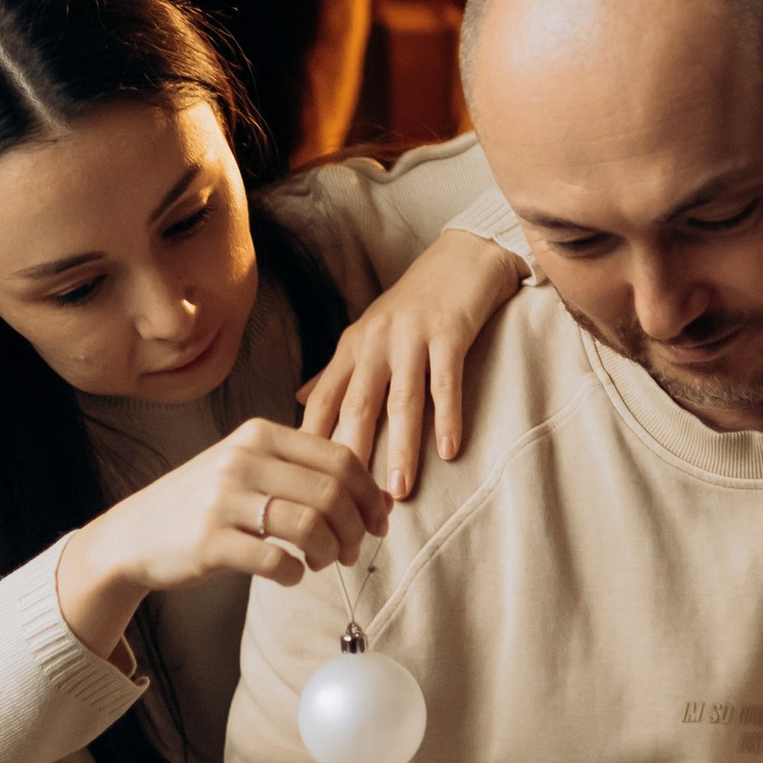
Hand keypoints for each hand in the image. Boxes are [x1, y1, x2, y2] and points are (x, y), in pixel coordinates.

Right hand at [56, 419, 389, 663]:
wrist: (133, 535)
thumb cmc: (205, 505)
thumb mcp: (251, 471)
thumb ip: (308, 476)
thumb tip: (382, 501)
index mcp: (259, 433)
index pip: (340, 457)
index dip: (369, 495)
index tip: (377, 523)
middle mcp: (241, 458)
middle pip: (332, 492)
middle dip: (355, 529)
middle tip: (351, 552)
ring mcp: (222, 499)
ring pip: (310, 526)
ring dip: (329, 553)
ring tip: (320, 563)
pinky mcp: (208, 542)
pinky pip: (276, 561)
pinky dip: (296, 574)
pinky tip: (291, 575)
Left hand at [299, 232, 523, 498]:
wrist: (462, 257)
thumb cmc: (413, 302)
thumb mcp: (367, 334)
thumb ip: (335, 371)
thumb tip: (299, 402)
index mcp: (352, 347)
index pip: (324, 401)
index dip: (313, 444)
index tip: (306, 485)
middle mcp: (375, 342)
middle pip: (357, 407)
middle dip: (353, 458)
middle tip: (348, 505)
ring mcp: (412, 336)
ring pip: (402, 401)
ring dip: (400, 448)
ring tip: (398, 492)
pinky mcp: (449, 332)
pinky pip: (446, 381)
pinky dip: (448, 416)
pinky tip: (449, 450)